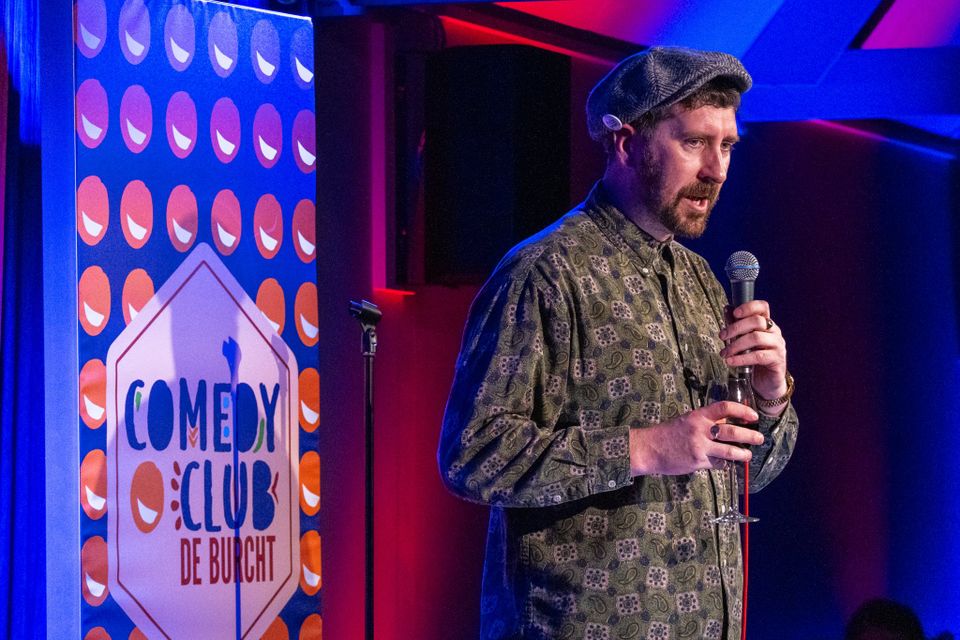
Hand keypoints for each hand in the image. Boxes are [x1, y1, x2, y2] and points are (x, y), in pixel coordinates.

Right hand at [628, 401, 764, 475]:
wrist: (649, 448)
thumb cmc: (668, 433)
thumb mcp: (687, 421)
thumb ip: (706, 422)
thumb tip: (728, 425)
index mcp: (698, 415)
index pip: (724, 408)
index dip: (742, 411)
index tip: (753, 416)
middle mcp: (700, 430)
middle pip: (732, 431)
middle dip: (750, 436)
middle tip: (759, 438)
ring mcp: (699, 447)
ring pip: (729, 451)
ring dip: (743, 454)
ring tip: (749, 455)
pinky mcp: (697, 462)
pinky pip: (718, 463)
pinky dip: (725, 464)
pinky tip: (727, 464)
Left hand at [719, 300, 787, 401]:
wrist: (767, 383)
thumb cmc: (754, 359)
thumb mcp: (744, 342)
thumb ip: (737, 327)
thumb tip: (727, 309)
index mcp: (767, 324)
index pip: (763, 307)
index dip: (749, 307)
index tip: (734, 313)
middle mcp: (774, 332)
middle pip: (757, 321)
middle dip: (736, 328)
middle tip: (722, 336)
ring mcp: (778, 346)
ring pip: (756, 338)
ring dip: (736, 345)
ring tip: (724, 353)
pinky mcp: (777, 360)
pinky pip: (758, 356)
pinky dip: (742, 358)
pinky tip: (730, 361)